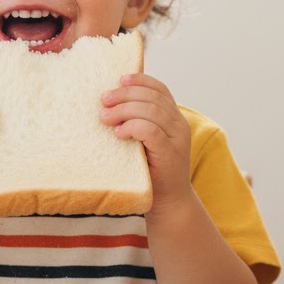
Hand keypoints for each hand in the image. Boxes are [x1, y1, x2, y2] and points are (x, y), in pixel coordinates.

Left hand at [101, 73, 191, 213]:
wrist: (168, 205)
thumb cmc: (151, 173)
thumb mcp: (145, 143)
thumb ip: (138, 124)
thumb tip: (109, 105)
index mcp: (175, 119)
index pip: (161, 89)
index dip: (141, 80)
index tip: (120, 78)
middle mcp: (179, 125)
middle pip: (153, 98)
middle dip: (126, 95)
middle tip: (104, 99)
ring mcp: (177, 139)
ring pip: (152, 111)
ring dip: (124, 110)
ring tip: (105, 117)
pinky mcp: (170, 153)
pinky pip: (151, 131)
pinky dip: (133, 127)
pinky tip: (119, 133)